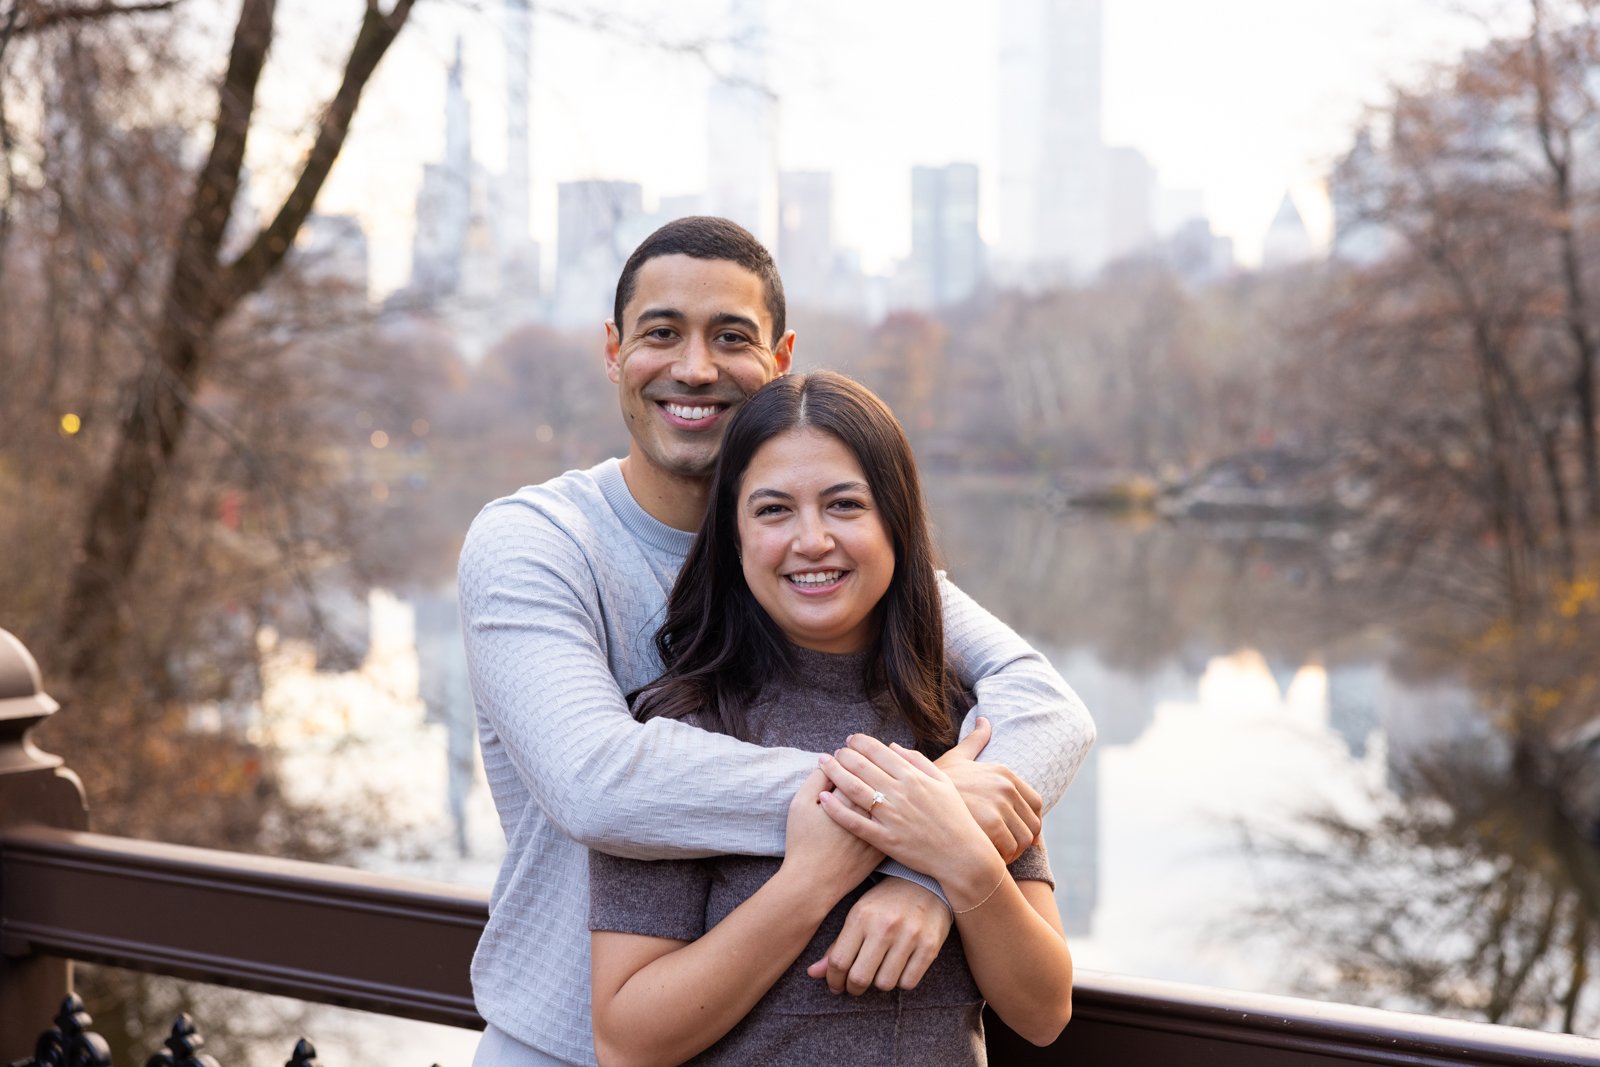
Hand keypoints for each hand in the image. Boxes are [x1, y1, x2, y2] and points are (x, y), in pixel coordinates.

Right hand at [784, 768, 882, 901]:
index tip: (845, 753)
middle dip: (867, 765)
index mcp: (848, 796)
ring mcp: (880, 829)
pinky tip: (880, 803)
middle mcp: (869, 810)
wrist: (814, 882)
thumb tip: (830, 761)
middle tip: (857, 761)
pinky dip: (889, 809)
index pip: (857, 764)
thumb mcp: (800, 804)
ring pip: (887, 798)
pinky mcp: (884, 845)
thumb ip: (816, 778)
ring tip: (870, 780)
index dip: (851, 755)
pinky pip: (893, 821)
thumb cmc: (803, 842)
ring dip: (882, 785)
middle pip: (876, 777)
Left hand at [804, 877, 951, 994]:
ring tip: (879, 971)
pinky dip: (900, 982)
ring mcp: (910, 936)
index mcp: (861, 916)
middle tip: (855, 986)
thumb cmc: (886, 901)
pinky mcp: (930, 946)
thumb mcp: (858, 915)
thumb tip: (812, 974)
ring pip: (884, 984)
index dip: (833, 980)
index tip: (836, 985)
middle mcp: (885, 926)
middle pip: (860, 977)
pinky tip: (899, 968)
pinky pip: (908, 983)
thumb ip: (837, 946)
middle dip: (854, 988)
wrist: (926, 881)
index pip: (839, 961)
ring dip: (879, 983)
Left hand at [818, 736, 994, 888]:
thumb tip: (893, 746)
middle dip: (843, 755)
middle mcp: (900, 793)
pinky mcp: (885, 839)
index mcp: (913, 777)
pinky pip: (855, 822)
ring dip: (835, 774)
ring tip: (823, 764)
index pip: (879, 751)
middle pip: (862, 766)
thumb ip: (918, 761)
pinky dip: (837, 810)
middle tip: (834, 752)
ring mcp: (891, 816)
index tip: (850, 740)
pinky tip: (823, 798)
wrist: (962, 855)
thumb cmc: (955, 817)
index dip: (860, 742)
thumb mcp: (942, 782)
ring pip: (854, 789)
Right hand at [935, 717, 1042, 862]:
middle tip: (1003, 850)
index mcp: (1003, 773)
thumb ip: (975, 740)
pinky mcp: (991, 826)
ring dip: (1013, 854)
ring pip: (1023, 841)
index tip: (1015, 833)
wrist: (911, 800)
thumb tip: (984, 720)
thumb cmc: (933, 785)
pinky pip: (1009, 850)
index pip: (1036, 804)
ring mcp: (1000, 804)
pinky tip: (984, 860)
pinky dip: (1001, 860)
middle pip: (1033, 825)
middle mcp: (1005, 786)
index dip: (1028, 822)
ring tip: (994, 857)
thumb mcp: (957, 758)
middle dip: (1022, 841)